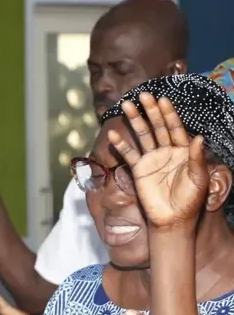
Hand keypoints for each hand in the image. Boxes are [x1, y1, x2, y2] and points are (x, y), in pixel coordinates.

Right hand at [108, 94, 207, 230]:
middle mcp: (167, 151)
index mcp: (183, 151)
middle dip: (151, 111)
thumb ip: (196, 158)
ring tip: (126, 105)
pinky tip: (114, 135)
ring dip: (135, 121)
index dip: (169, 114)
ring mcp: (152, 159)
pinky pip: (129, 154)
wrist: (173, 219)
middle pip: (158, 126)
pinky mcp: (139, 169)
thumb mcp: (198, 179)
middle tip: (143, 95)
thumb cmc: (190, 200)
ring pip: (143, 135)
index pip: (176, 128)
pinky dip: (121, 144)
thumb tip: (199, 138)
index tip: (163, 100)